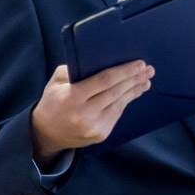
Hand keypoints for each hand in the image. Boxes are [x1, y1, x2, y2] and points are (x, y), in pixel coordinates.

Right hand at [31, 60, 154, 166]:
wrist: (46, 134)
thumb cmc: (53, 101)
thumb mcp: (56, 82)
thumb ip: (73, 69)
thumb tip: (99, 60)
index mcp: (72, 98)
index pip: (104, 81)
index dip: (124, 71)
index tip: (139, 63)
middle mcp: (84, 114)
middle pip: (116, 92)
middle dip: (134, 79)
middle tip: (148, 69)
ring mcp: (94, 127)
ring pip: (120, 104)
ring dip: (135, 90)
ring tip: (146, 80)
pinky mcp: (100, 135)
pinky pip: (117, 114)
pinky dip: (126, 102)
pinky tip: (134, 92)